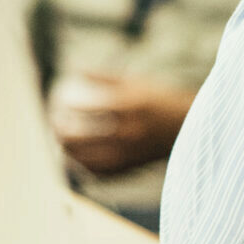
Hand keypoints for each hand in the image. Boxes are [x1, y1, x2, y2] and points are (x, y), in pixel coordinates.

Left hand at [56, 74, 195, 177]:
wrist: (190, 129)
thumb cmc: (161, 101)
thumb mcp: (136, 83)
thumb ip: (105, 77)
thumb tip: (75, 70)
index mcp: (130, 107)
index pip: (87, 107)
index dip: (67, 104)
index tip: (59, 100)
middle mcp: (129, 132)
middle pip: (80, 138)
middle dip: (61, 132)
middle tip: (54, 124)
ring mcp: (129, 154)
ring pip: (86, 160)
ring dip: (69, 152)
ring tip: (61, 142)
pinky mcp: (131, 169)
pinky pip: (100, 173)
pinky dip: (85, 167)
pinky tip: (78, 159)